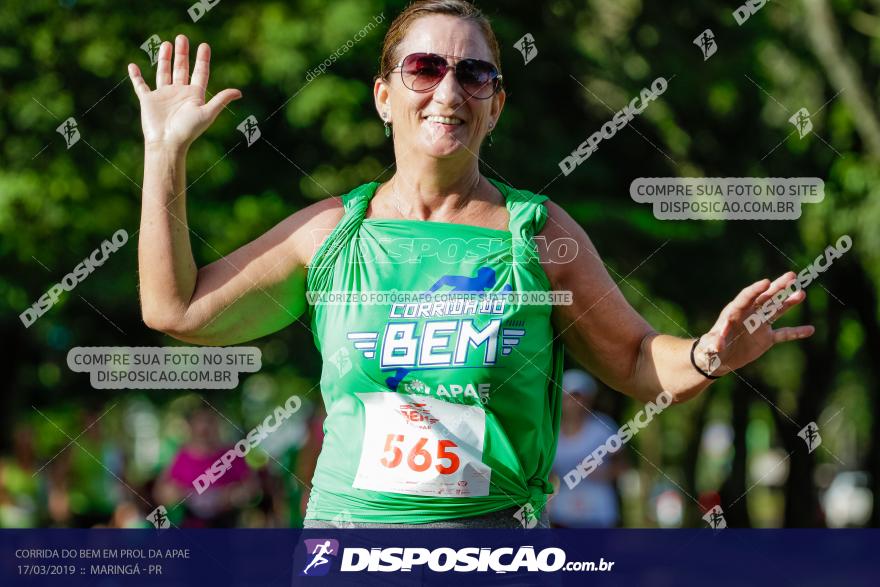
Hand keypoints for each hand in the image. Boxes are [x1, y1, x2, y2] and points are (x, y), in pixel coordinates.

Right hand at [128, 34, 241, 148]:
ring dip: (165, 59)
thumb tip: (239, 92)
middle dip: (182, 53)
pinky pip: (140, 85)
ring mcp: (164, 95)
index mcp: (194, 95)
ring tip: (166, 44)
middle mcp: (179, 93)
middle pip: (182, 68)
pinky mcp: (148, 99)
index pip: (200, 73)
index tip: (204, 46)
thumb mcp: (207, 113)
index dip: (203, 60)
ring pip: (164, 72)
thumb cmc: (188, 129)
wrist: (167, 142)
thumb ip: (221, 100)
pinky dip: (136, 76)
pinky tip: (133, 66)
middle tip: (182, 37)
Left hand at [697, 272, 814, 375]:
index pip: (747, 296)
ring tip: (801, 293)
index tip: (766, 282)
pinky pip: (784, 334)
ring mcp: (759, 325)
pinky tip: (811, 330)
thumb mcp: (710, 346)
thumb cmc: (710, 350)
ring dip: (789, 302)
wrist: (718, 359)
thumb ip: (714, 343)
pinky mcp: (766, 338)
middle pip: (765, 297)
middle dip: (777, 287)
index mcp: (734, 312)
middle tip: (791, 276)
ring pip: (776, 310)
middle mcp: (749, 315)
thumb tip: (717, 346)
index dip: (756, 289)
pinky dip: (796, 332)